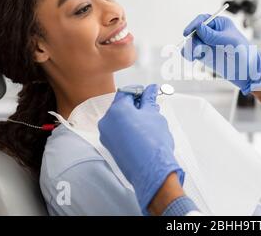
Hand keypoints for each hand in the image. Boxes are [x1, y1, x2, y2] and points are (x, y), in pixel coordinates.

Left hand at [98, 84, 183, 214]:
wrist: (152, 170)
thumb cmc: (153, 144)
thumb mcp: (154, 115)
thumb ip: (149, 100)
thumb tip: (150, 91)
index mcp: (116, 110)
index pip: (126, 92)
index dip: (139, 90)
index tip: (147, 92)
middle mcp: (107, 122)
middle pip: (121, 105)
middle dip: (136, 104)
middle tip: (150, 105)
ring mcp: (107, 135)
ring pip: (119, 119)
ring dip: (133, 116)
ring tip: (149, 119)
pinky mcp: (110, 146)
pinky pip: (118, 130)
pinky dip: (128, 127)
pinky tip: (143, 130)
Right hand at [181, 15, 260, 94]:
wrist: (246, 72)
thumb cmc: (243, 53)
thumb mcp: (229, 42)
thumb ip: (213, 35)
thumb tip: (198, 26)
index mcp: (220, 24)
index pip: (203, 19)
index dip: (194, 25)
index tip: (187, 33)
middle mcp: (212, 32)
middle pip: (194, 31)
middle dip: (192, 39)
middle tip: (196, 49)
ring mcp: (207, 44)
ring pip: (191, 42)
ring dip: (189, 47)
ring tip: (195, 56)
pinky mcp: (204, 55)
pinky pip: (191, 52)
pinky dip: (189, 54)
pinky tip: (192, 58)